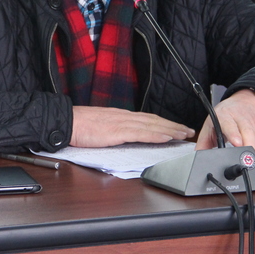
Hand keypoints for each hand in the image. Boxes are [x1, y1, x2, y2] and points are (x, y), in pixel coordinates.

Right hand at [70, 106, 194, 147]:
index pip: (147, 118)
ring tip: (183, 134)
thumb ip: (114, 131)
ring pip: (152, 125)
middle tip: (188, 131)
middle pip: (154, 120)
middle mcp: (124, 117)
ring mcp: (121, 123)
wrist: (66, 122)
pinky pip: (141, 133)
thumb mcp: (101, 126)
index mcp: (120, 116)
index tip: (176, 127)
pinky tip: (166, 137)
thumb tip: (123, 137)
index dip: (164, 122)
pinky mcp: (117, 131)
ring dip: (170, 130)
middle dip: (173, 126)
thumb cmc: (79, 126)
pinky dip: (156, 135)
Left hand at [195, 89, 254, 159]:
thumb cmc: (226, 114)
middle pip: (248, 134)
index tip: (236, 143)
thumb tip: (197, 156)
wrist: (246, 103)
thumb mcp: (211, 124)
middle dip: (247, 148)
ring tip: (250, 167)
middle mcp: (242, 119)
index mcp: (225, 116)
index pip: (230, 124)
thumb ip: (204, 141)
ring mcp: (254, 126)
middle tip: (244, 162)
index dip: (234, 134)